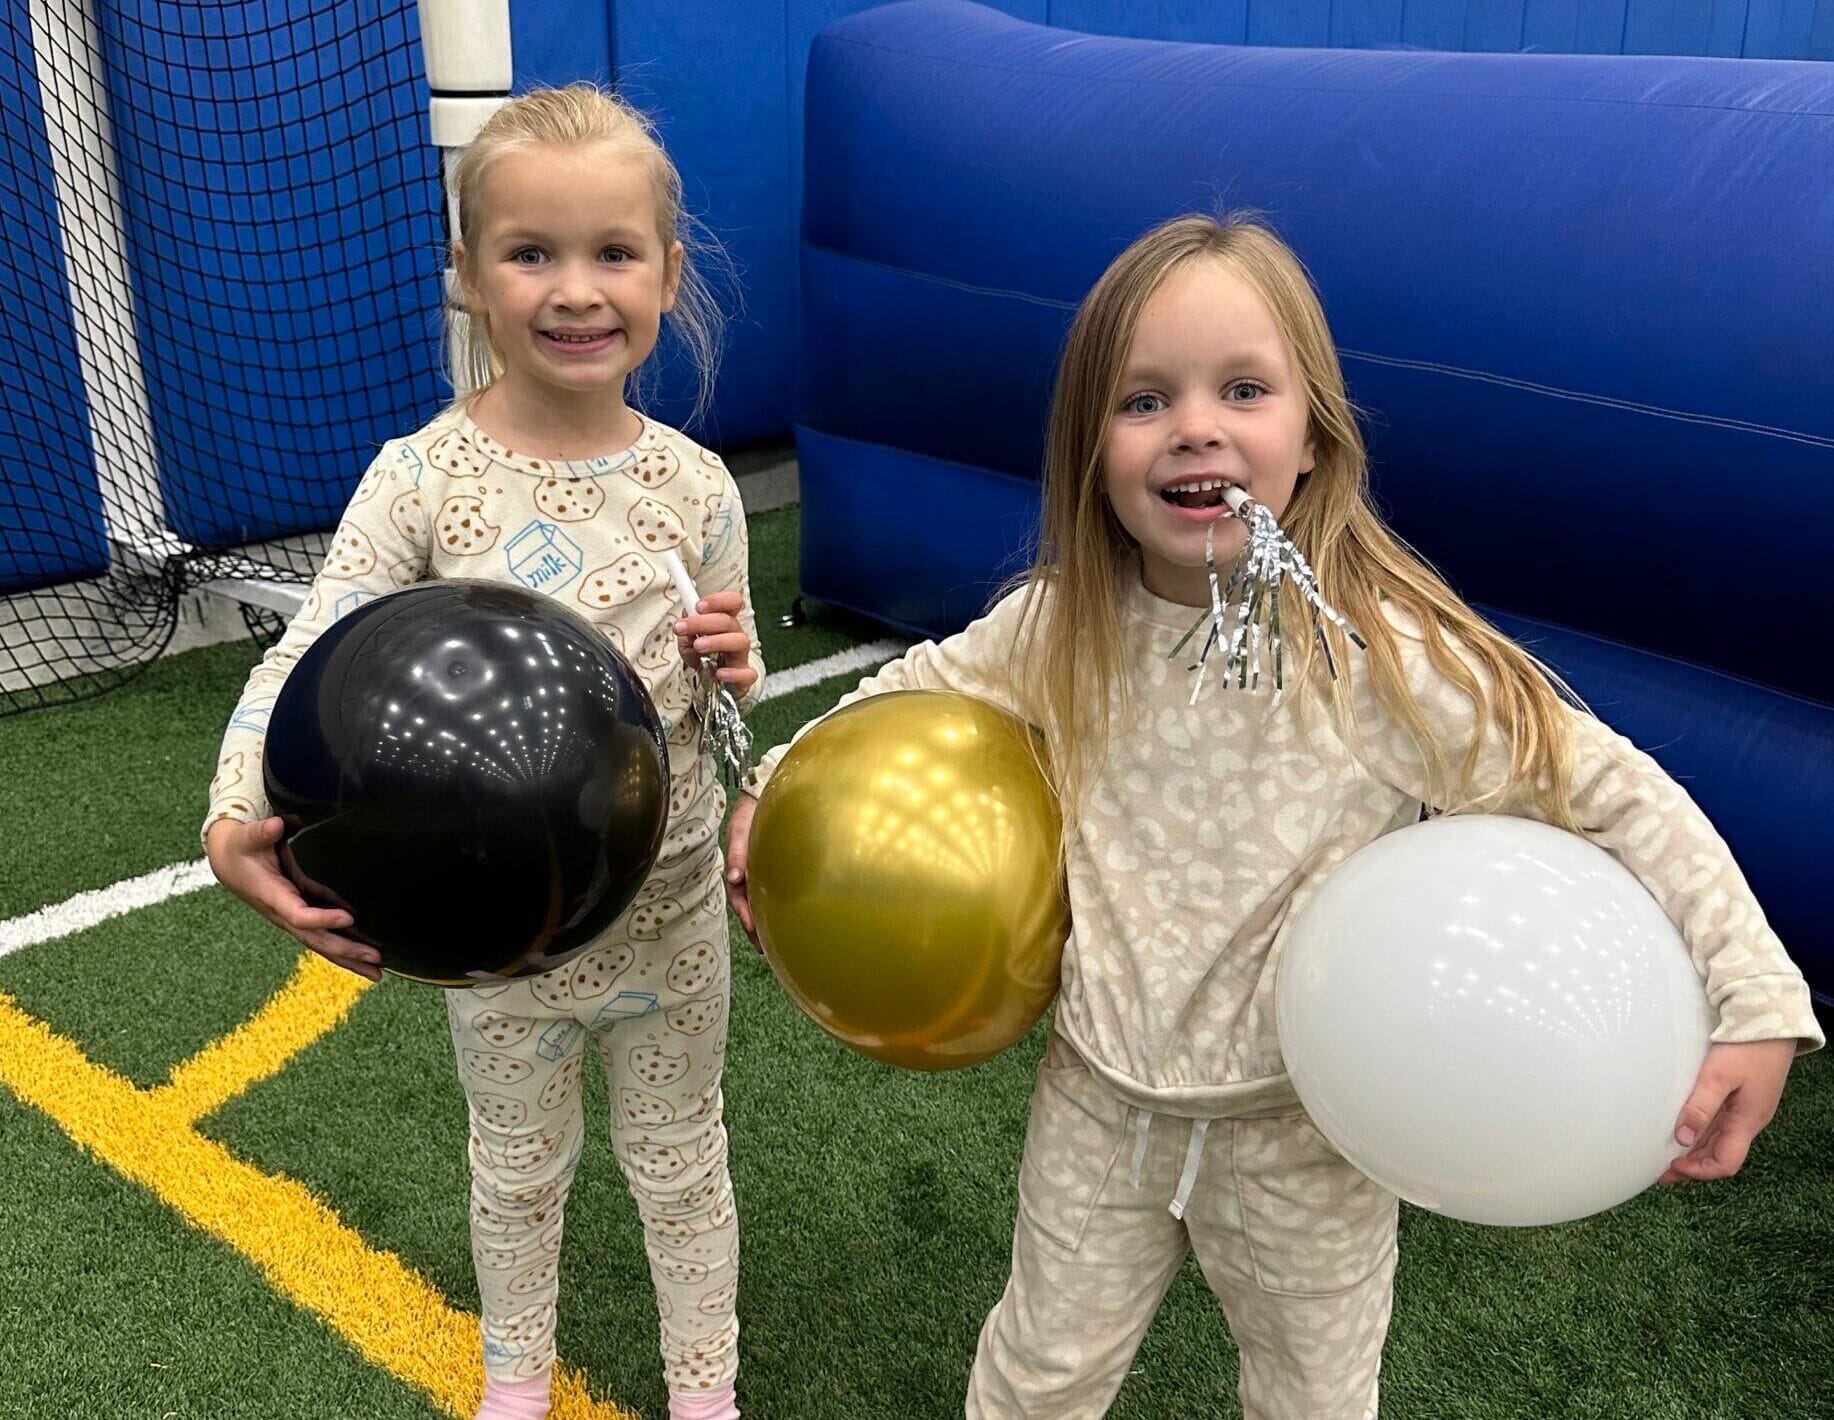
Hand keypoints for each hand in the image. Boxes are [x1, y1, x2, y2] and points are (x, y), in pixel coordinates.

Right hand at [204, 816, 381, 980]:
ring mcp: (293, 915)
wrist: (228, 863)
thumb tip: (279, 824)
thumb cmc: (241, 847)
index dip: (323, 919)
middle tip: (377, 962)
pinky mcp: (300, 910)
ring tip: (378, 973)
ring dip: (349, 957)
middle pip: (316, 939)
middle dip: (346, 951)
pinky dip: (344, 939)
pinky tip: (366, 948)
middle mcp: (284, 912)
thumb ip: (262, 831)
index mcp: (273, 895)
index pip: (299, 915)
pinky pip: (324, 930)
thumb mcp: (248, 836)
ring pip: (322, 942)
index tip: (350, 917)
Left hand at [675, 591, 757, 691]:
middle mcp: (736, 636)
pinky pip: (747, 674)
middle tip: (682, 627)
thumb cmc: (703, 659)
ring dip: (717, 641)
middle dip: (703, 621)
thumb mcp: (688, 643)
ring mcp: (741, 657)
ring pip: (740, 641)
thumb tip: (686, 613)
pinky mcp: (745, 678)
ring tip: (698, 646)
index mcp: (725, 623)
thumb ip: (687, 630)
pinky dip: (734, 673)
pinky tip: (719, 673)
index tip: (698, 606)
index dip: (719, 601)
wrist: (711, 685)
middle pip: (729, 621)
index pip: (732, 603)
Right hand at [723, 792, 761, 951]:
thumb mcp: (739, 831)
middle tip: (766, 949)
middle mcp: (748, 874)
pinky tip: (786, 916)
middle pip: (749, 907)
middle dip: (755, 929)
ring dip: (765, 921)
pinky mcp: (773, 868)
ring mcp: (760, 872)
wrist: (764, 795)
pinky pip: (772, 891)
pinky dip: (775, 906)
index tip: (755, 932)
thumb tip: (734, 877)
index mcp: (737, 869)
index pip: (739, 899)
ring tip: (775, 941)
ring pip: (760, 902)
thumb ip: (736, 853)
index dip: (746, 917)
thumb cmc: (750, 813)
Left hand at [1658, 1038, 1796, 1184]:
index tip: (1672, 1166)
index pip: (1725, 1162)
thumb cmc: (1746, 1048)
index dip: (1699, 1170)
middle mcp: (1749, 1120)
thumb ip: (1700, 1107)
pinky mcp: (1742, 1097)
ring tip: (1667, 1154)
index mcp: (1747, 1121)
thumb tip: (1682, 1139)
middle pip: (1720, 1154)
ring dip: (1694, 1150)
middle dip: (1691, 1165)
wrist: (1769, 1022)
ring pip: (1719, 1140)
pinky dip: (1701, 1132)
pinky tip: (1685, 1129)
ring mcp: (1747, 1109)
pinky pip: (1720, 1123)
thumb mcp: (1718, 1076)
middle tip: (1661, 1170)